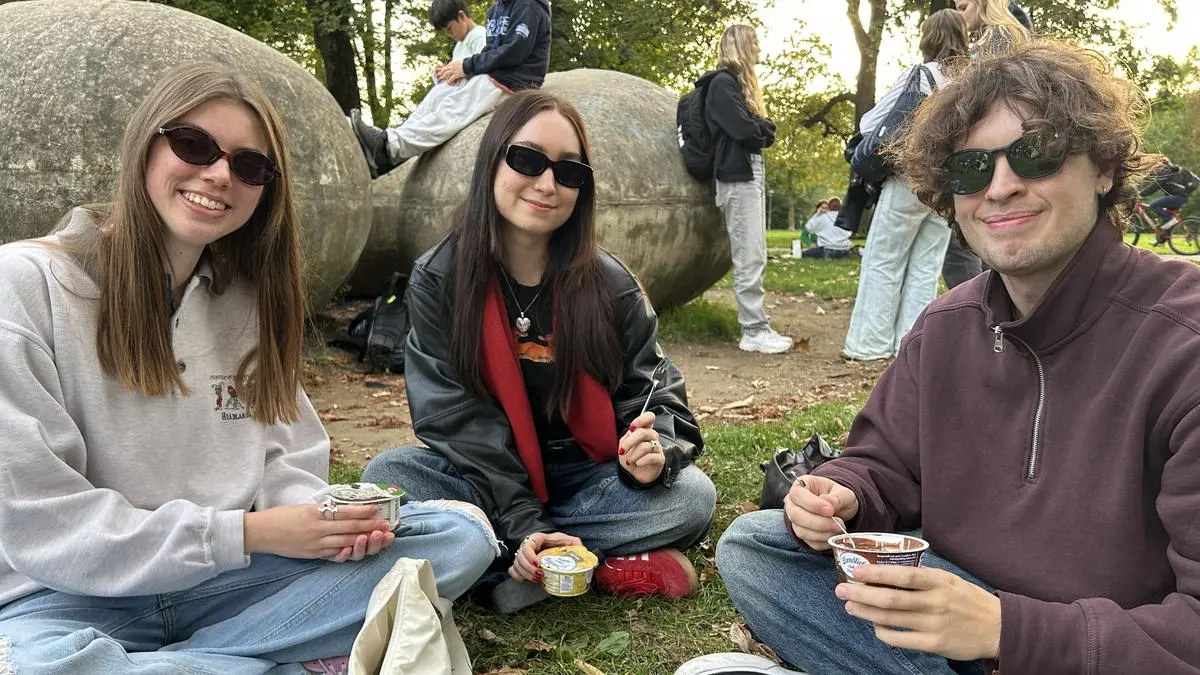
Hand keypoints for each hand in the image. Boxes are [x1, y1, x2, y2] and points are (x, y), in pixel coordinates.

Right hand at [243, 503, 393, 562]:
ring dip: (364, 539)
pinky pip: (334, 553)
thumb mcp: (304, 508)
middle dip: (370, 526)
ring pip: (345, 541)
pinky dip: (348, 551)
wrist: (261, 532)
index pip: (344, 512)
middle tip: (386, 525)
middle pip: (349, 527)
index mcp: (315, 513)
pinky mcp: (312, 554)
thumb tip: (343, 509)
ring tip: (378, 537)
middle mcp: (317, 528)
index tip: (377, 509)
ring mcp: (315, 543)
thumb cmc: (282, 516)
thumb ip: (323, 510)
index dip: (362, 511)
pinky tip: (359, 549)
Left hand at [435, 60, 465, 84]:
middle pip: (444, 70)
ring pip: (446, 74)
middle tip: (439, 75)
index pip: (445, 66)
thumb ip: (453, 62)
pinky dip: (449, 81)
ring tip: (441, 79)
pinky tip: (447, 83)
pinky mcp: (456, 75)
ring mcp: (453, 71)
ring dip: (443, 76)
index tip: (439, 70)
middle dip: (441, 72)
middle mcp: (451, 67)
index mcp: (452, 64)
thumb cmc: (464, 63)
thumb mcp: (457, 61)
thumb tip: (450, 63)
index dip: (442, 68)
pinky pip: (451, 78)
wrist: (467, 65)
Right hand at [509, 531, 582, 582]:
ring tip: (537, 580)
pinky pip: (513, 571)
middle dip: (529, 570)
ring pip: (516, 566)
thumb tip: (582, 549)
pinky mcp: (520, 565)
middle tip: (540, 576)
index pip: (527, 547)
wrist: (548, 544)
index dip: (530, 557)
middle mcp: (525, 547)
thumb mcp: (565, 539)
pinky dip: (519, 577)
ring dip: (525, 575)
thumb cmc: (556, 542)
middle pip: (520, 559)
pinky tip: (528, 580)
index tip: (539, 565)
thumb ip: (574, 543)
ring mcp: (521, 557)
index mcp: (535, 539)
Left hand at [619, 411, 664, 483]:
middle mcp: (652, 436)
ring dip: (633, 455)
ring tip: (629, 461)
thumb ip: (627, 437)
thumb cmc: (630, 456)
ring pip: (645, 446)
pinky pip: (651, 457)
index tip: (631, 428)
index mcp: (644, 430)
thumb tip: (632, 432)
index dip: (641, 420)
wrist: (635, 474)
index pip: (649, 417)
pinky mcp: (660, 459)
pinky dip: (641, 461)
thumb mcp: (624, 446)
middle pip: (644, 432)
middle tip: (622, 451)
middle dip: (630, 442)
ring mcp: (658, 447)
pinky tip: (637, 464)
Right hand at [783, 474, 857, 549]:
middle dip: (819, 523)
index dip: (812, 504)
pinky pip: (810, 542)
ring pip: (801, 531)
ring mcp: (795, 521)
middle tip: (838, 523)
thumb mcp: (844, 493)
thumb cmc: (838, 497)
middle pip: (795, 515)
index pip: (797, 495)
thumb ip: (838, 498)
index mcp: (800, 486)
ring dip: (823, 533)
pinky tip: (834, 534)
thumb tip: (828, 504)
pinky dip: (824, 541)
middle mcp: (792, 503)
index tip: (830, 510)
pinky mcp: (802, 534)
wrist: (839, 508)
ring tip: (839, 528)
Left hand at [836, 565, 1000, 660]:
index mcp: (939, 581)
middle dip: (861, 594)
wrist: (998, 627)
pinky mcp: (934, 645)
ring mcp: (934, 624)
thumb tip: (888, 570)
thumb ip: (922, 577)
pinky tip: (875, 626)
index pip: (903, 575)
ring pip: (891, 618)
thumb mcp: (948, 580)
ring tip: (851, 606)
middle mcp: (935, 602)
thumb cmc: (968, 600)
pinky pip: (901, 640)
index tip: (856, 571)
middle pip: (891, 598)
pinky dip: (883, 633)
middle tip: (841, 590)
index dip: (877, 573)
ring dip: (866, 612)